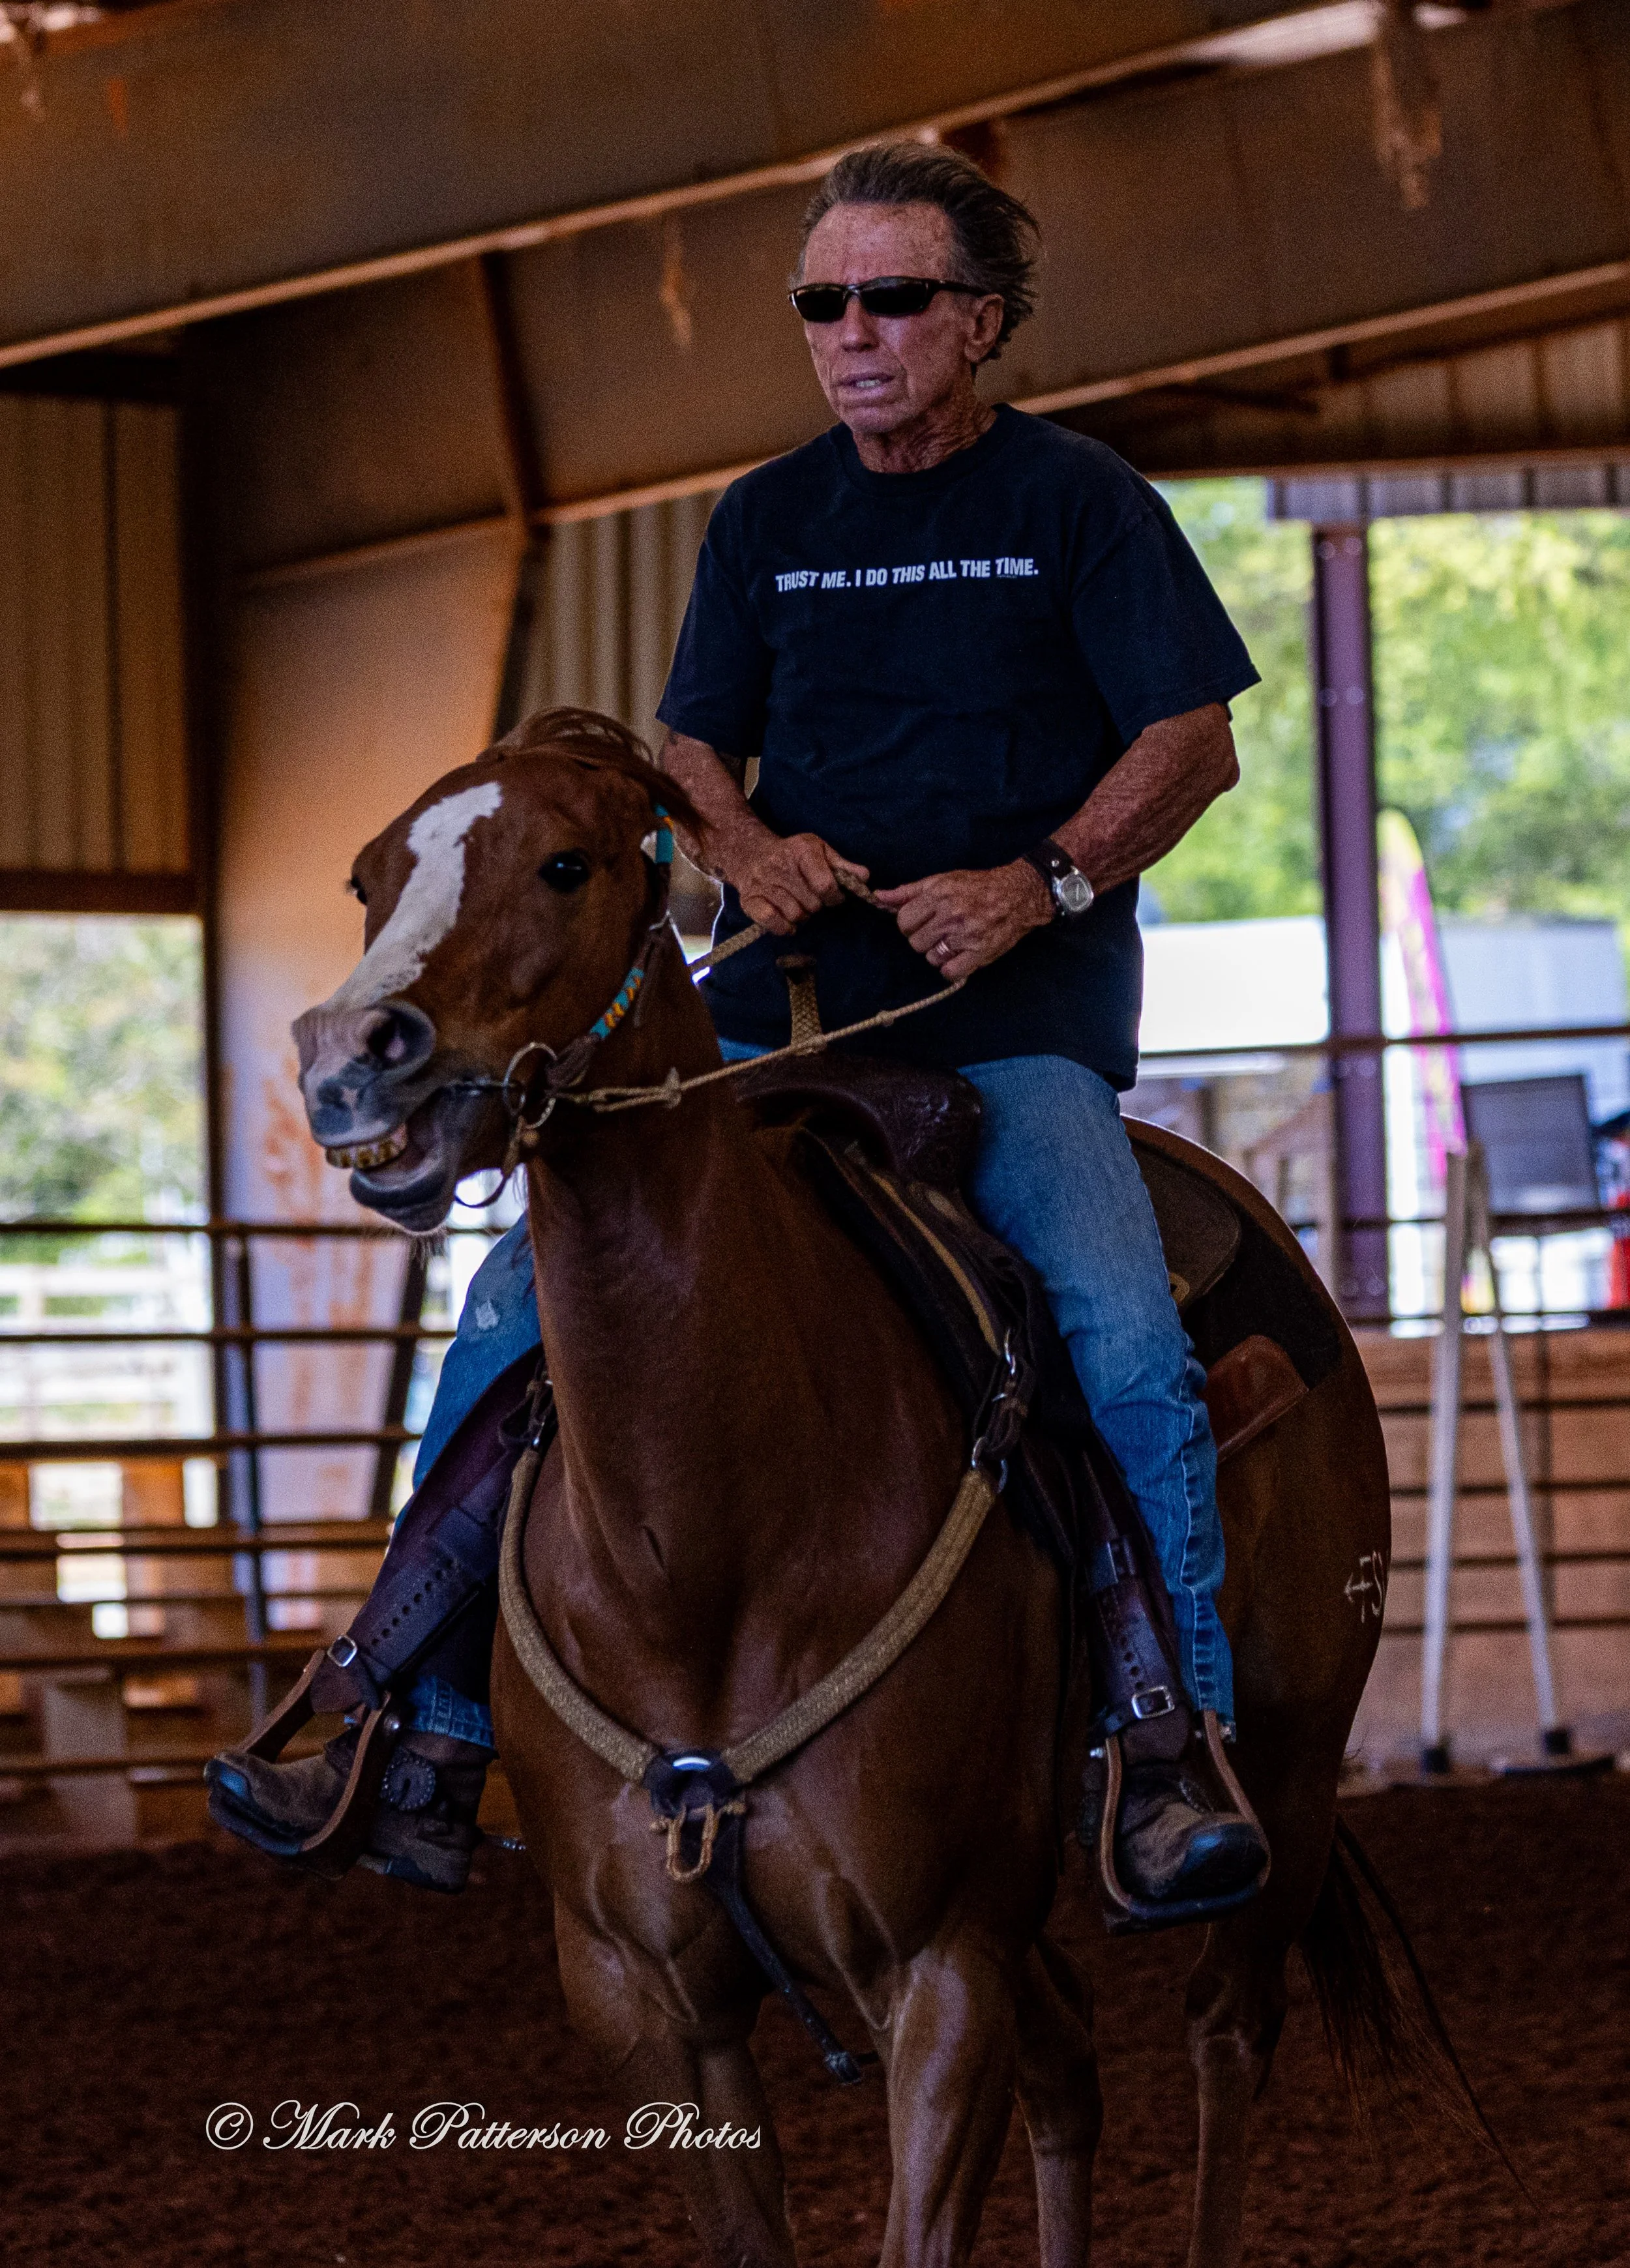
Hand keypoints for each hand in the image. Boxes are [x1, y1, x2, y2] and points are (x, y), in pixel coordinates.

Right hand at [727, 828, 869, 935]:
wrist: (751, 854)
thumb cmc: (793, 855)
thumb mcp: (819, 851)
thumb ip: (843, 866)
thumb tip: (864, 876)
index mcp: (801, 851)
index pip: (825, 885)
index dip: (834, 896)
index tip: (832, 895)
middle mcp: (780, 866)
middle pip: (812, 904)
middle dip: (816, 904)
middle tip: (809, 896)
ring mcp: (763, 884)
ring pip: (796, 915)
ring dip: (801, 915)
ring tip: (796, 903)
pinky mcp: (750, 901)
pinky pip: (774, 923)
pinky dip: (784, 927)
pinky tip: (786, 918)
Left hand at [873, 861, 1052, 980]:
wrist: (1018, 895)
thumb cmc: (978, 886)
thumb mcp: (942, 880)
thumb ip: (909, 891)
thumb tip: (878, 896)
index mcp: (939, 894)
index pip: (903, 920)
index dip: (909, 924)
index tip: (921, 921)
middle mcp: (951, 915)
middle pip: (914, 942)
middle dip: (923, 939)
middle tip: (939, 931)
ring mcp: (965, 935)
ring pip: (930, 957)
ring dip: (938, 953)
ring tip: (953, 941)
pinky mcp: (979, 953)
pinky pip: (949, 972)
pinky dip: (951, 968)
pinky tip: (959, 956)